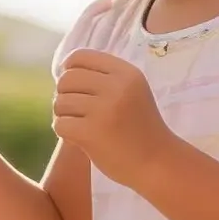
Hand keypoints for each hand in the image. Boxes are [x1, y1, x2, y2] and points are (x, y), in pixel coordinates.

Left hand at [52, 49, 173, 186]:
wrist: (158, 162)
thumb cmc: (140, 128)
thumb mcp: (132, 92)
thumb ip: (104, 78)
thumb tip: (64, 71)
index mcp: (126, 73)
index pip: (80, 57)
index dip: (69, 70)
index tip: (75, 87)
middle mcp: (116, 87)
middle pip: (66, 79)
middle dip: (65, 95)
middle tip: (76, 111)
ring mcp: (103, 110)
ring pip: (60, 102)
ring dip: (64, 115)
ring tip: (79, 124)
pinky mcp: (91, 133)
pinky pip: (60, 124)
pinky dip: (64, 132)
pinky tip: (78, 138)